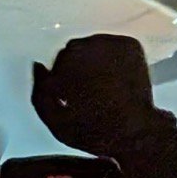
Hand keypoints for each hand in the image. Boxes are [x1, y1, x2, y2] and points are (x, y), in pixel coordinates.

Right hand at [31, 33, 157, 157]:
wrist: (137, 134)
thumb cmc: (99, 131)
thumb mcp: (56, 122)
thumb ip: (39, 93)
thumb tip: (38, 68)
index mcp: (64, 62)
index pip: (56, 62)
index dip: (62, 81)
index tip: (72, 96)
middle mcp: (86, 46)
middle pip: (75, 52)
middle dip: (79, 69)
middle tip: (90, 93)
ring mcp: (110, 43)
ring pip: (95, 47)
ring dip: (97, 62)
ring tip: (106, 88)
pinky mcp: (130, 45)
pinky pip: (116, 46)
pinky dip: (116, 59)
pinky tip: (118, 80)